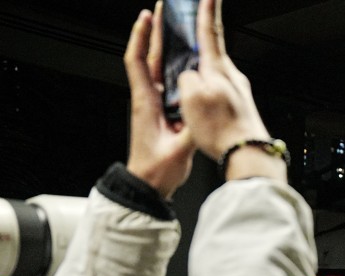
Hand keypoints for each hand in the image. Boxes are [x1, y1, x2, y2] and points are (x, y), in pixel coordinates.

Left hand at [123, 3, 195, 197]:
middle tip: (166, 9)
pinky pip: (167, 82)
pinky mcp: (163, 112)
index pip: (139, 62)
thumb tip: (203, 114)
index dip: (142, 37)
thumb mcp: (178, 151)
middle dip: (157, 31)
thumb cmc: (157, 170)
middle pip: (151, 57)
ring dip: (166, 46)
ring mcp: (155, 105)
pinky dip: (175, 66)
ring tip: (177, 27)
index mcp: (147, 103)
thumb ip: (191, 132)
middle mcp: (148, 99)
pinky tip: (187, 61)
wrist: (148, 186)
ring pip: (159, 67)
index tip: (148, 16)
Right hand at [178, 0, 283, 181]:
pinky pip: (219, 88)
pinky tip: (205, 97)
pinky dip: (209, 86)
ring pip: (215, 71)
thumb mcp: (191, 98)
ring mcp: (238, 90)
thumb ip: (185, 78)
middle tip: (195, 24)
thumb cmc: (223, 130)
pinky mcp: (240, 105)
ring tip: (193, 70)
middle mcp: (232, 76)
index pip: (210, 31)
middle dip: (202, 36)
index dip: (207, 10)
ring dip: (204, 67)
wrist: (250, 153)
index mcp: (218, 69)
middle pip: (213, 49)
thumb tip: (189, 78)